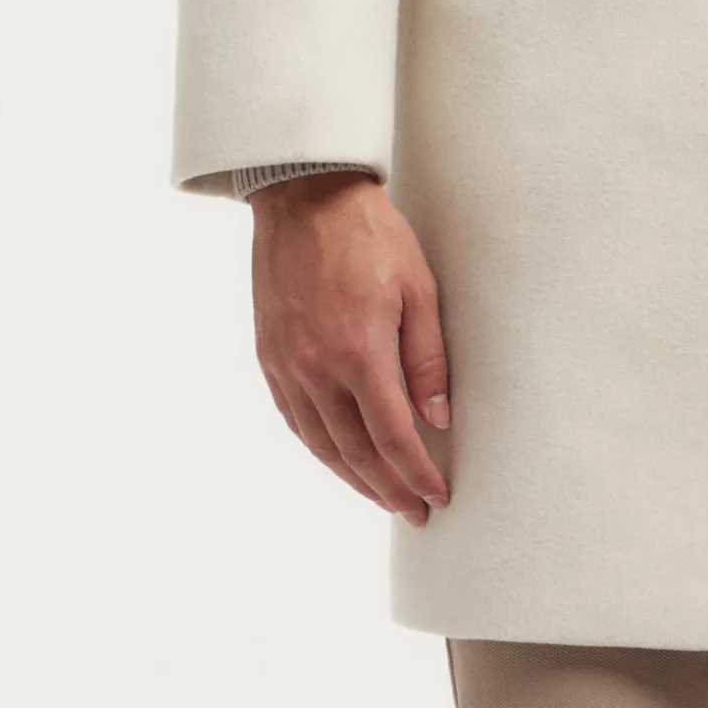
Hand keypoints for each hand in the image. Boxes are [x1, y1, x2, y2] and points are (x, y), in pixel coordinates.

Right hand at [246, 173, 451, 527]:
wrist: (306, 197)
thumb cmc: (370, 234)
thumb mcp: (418, 287)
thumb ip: (428, 358)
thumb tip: (438, 418)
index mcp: (360, 353)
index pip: (393, 437)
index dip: (416, 473)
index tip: (437, 495)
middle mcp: (318, 369)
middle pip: (355, 453)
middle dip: (388, 488)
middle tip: (414, 510)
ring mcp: (288, 366)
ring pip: (321, 445)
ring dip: (353, 478)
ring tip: (381, 496)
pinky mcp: (269, 357)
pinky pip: (295, 420)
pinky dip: (319, 448)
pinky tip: (337, 458)